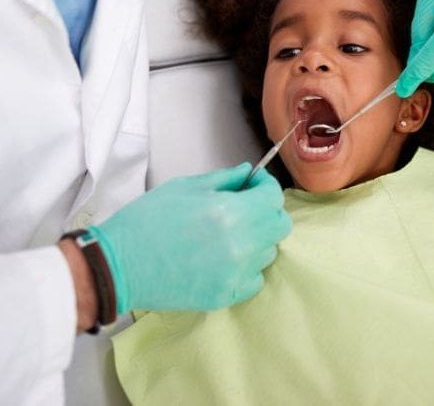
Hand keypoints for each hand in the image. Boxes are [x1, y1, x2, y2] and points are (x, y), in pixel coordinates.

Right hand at [89, 163, 290, 313]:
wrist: (118, 266)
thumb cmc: (147, 221)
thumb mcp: (185, 187)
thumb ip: (224, 179)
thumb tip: (248, 174)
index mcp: (230, 212)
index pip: (273, 196)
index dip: (265, 184)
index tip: (253, 182)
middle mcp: (240, 244)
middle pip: (280, 225)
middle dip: (268, 210)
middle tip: (247, 206)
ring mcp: (235, 273)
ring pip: (268, 251)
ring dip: (258, 238)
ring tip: (231, 233)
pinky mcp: (226, 296)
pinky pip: (255, 278)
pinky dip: (247, 267)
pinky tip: (226, 258)